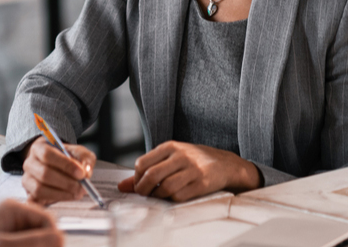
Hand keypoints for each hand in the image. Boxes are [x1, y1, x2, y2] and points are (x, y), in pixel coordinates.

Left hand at [0, 200, 62, 246]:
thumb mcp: (4, 246)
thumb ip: (34, 242)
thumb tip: (61, 237)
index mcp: (14, 208)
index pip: (47, 220)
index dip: (52, 238)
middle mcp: (13, 215)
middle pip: (42, 231)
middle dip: (41, 244)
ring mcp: (10, 227)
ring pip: (34, 240)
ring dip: (34, 246)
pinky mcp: (6, 238)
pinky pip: (24, 243)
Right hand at [20, 136, 96, 204]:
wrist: (57, 166)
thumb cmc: (67, 158)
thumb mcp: (79, 153)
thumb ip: (85, 159)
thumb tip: (86, 172)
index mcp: (38, 148)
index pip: (47, 155)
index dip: (65, 165)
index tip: (81, 173)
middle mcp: (29, 163)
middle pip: (44, 174)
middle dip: (66, 183)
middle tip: (82, 187)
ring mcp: (27, 180)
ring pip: (39, 189)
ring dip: (61, 194)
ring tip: (76, 193)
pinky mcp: (29, 194)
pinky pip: (37, 201)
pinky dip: (51, 202)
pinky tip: (66, 198)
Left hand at [117, 141, 259, 202]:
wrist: (225, 164)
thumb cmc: (193, 161)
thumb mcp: (171, 158)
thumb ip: (147, 170)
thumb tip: (122, 186)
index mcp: (170, 146)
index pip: (142, 163)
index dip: (136, 178)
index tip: (139, 184)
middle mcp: (181, 156)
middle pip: (152, 175)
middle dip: (142, 189)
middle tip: (144, 194)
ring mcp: (193, 169)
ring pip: (165, 188)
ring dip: (158, 197)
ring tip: (159, 196)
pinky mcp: (202, 183)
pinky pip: (180, 196)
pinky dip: (172, 200)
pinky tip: (174, 196)